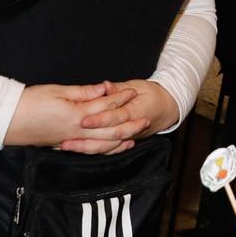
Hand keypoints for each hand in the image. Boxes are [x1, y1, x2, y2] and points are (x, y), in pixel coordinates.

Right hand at [3, 83, 147, 152]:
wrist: (6, 120)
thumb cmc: (29, 101)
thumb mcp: (57, 91)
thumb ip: (83, 92)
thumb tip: (104, 89)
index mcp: (77, 114)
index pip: (106, 106)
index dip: (121, 98)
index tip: (134, 92)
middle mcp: (77, 131)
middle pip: (111, 129)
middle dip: (130, 123)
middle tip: (146, 119)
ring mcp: (71, 141)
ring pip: (103, 144)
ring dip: (121, 139)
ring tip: (136, 135)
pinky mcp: (65, 146)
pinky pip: (91, 150)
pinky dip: (106, 149)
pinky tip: (113, 147)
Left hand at [60, 79, 177, 152]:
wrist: (168, 108)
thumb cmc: (152, 94)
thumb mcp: (136, 85)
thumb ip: (118, 88)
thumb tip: (105, 86)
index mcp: (135, 111)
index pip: (115, 117)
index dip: (99, 120)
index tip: (82, 121)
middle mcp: (131, 127)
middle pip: (108, 137)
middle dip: (86, 141)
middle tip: (67, 141)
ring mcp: (128, 137)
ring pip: (107, 147)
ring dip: (87, 148)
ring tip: (67, 146)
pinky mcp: (125, 141)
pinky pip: (110, 149)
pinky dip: (94, 151)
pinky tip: (80, 150)